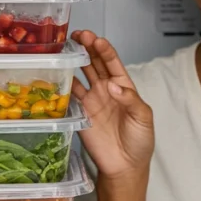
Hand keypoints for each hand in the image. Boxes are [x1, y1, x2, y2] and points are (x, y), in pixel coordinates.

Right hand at [71, 31, 154, 187]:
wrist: (125, 166)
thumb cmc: (140, 141)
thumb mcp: (143, 118)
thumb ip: (131, 100)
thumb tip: (113, 86)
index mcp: (124, 86)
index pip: (112, 62)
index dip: (104, 49)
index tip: (96, 40)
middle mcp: (106, 89)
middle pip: (94, 63)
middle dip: (87, 47)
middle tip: (77, 35)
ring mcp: (92, 100)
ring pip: (81, 74)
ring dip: (74, 61)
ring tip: (64, 48)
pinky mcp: (80, 113)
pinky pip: (70, 95)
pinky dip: (63, 83)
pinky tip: (56, 72)